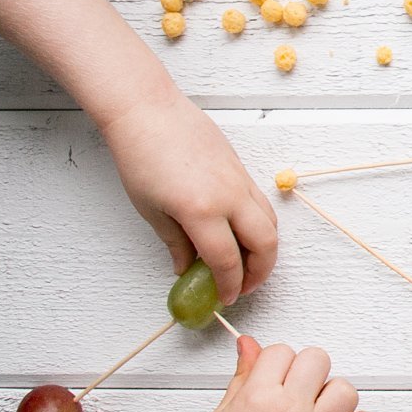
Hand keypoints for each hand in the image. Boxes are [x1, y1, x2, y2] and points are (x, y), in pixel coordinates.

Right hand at [48, 337, 377, 411]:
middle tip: (296, 398)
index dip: (277, 365)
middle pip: (317, 360)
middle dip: (307, 374)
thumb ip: (242, 377)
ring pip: (346, 391)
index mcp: (256, 398)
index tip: (273, 382)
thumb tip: (249, 342)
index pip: (282, 351)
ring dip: (334, 398)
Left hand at [99, 90, 277, 304]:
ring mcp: (240, 181)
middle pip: (264, 244)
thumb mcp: (152, 211)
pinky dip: (259, 225)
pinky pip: (262, 204)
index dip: (229, 285)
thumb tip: (186, 268)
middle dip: (259, 272)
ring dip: (264, 249)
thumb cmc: (141, 159)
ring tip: (246, 263)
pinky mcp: (242, 170)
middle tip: (245, 286)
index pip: (227, 260)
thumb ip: (175, 243)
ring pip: (270, 223)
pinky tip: (241, 233)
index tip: (226, 298)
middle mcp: (229, 197)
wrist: (149, 113)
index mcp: (201, 211)